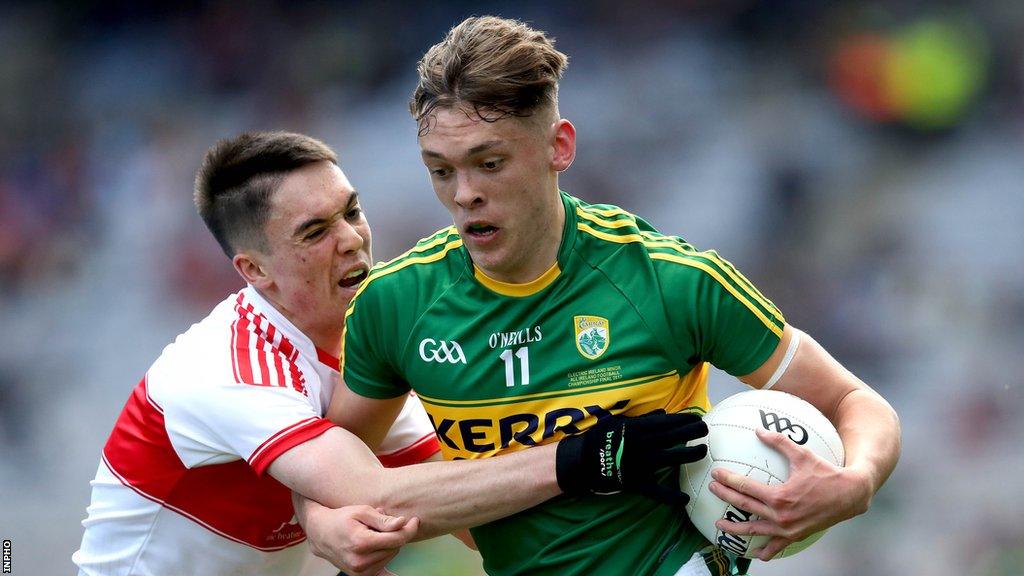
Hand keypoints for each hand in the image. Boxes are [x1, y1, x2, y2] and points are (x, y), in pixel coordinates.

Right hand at [303, 503, 418, 575]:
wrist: (321, 533)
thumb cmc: (341, 519)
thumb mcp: (362, 511)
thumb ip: (383, 520)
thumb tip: (403, 523)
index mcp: (361, 543)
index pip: (397, 539)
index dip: (410, 529)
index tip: (415, 520)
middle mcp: (361, 561)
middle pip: (395, 547)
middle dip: (393, 534)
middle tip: (379, 525)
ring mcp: (360, 572)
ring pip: (391, 555)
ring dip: (387, 545)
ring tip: (372, 534)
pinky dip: (390, 573)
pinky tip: (398, 575)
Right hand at [555, 409, 707, 505]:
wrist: (580, 461)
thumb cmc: (599, 438)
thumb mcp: (617, 422)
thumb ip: (641, 419)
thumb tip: (662, 413)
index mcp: (635, 428)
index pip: (664, 422)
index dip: (681, 419)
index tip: (695, 417)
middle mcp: (640, 444)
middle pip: (670, 437)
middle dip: (689, 431)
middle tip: (704, 429)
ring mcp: (639, 464)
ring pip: (668, 458)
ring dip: (687, 454)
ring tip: (702, 451)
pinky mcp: (635, 482)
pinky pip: (654, 491)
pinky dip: (669, 496)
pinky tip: (684, 499)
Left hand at [709, 428, 872, 560]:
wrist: (850, 495)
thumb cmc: (826, 472)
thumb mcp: (802, 454)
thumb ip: (778, 441)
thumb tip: (758, 429)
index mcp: (779, 496)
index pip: (745, 487)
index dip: (728, 480)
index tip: (715, 474)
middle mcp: (780, 515)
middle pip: (744, 506)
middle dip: (725, 497)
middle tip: (711, 489)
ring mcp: (787, 528)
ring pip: (754, 530)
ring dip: (734, 528)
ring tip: (719, 524)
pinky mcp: (796, 536)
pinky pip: (776, 546)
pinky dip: (765, 551)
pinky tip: (755, 553)